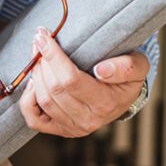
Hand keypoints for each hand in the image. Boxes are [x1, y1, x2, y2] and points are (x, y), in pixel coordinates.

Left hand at [18, 28, 147, 137]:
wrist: (123, 96)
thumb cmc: (126, 76)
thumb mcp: (137, 65)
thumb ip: (125, 67)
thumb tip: (101, 70)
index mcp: (105, 103)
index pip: (71, 79)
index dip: (53, 56)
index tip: (44, 36)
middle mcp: (88, 120)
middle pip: (54, 89)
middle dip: (42, 61)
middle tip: (39, 40)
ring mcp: (72, 128)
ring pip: (43, 100)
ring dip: (35, 74)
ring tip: (37, 54)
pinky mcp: (60, 129)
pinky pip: (34, 119)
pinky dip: (28, 99)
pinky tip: (34, 81)